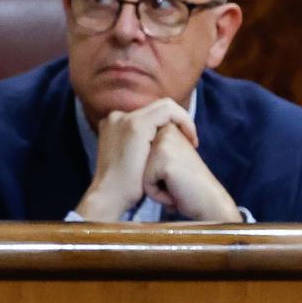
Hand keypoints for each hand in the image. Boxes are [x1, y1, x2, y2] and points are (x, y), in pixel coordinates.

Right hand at [74, 97, 198, 221]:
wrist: (110, 196)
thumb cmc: (122, 184)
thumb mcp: (128, 157)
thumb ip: (138, 144)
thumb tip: (156, 142)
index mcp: (114, 123)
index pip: (149, 114)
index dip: (168, 124)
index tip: (181, 141)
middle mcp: (116, 116)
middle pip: (156, 108)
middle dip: (177, 120)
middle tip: (190, 139)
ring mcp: (125, 118)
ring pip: (165, 106)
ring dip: (182, 119)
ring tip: (192, 139)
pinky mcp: (136, 124)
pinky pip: (169, 111)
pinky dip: (183, 121)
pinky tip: (190, 138)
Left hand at [142, 123, 240, 221]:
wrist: (209, 201)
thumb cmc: (186, 184)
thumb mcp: (169, 160)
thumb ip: (153, 149)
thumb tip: (127, 151)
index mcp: (167, 128)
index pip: (140, 152)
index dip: (153, 171)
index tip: (176, 171)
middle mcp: (166, 132)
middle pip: (138, 161)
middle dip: (152, 177)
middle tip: (176, 179)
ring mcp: (164, 145)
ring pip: (139, 172)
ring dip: (153, 185)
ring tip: (174, 185)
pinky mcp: (164, 161)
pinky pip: (145, 183)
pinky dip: (156, 193)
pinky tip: (174, 192)